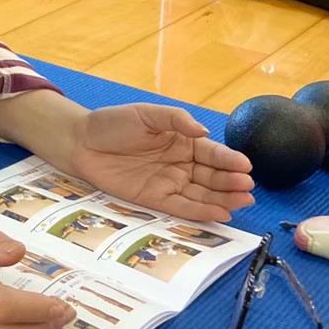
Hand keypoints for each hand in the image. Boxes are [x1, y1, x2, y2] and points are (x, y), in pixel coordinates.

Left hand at [63, 105, 254, 222]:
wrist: (81, 142)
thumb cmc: (113, 123)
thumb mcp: (146, 114)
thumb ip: (176, 119)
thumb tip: (203, 130)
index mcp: (182, 141)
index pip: (211, 152)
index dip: (229, 160)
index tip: (247, 166)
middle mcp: (180, 164)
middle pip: (211, 176)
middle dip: (231, 182)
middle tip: (247, 188)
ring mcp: (168, 183)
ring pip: (202, 194)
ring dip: (223, 199)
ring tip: (243, 202)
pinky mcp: (154, 199)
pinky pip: (182, 208)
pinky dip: (201, 212)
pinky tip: (220, 214)